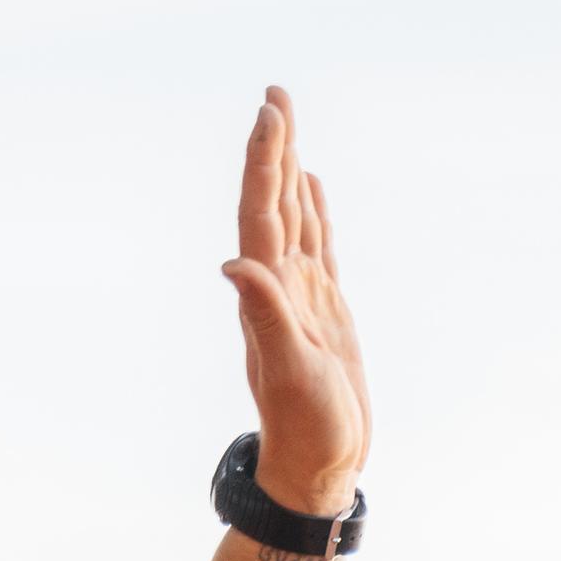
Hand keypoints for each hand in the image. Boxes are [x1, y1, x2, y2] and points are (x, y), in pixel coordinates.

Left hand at [225, 87, 369, 515]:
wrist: (317, 466)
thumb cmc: (307, 429)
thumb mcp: (290, 373)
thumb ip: (265, 317)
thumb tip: (234, 265)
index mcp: (269, 293)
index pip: (262, 213)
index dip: (264, 162)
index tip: (271, 112)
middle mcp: (280, 287)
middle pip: (274, 202)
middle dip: (274, 149)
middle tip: (276, 94)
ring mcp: (303, 297)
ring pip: (294, 217)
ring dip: (290, 170)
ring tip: (288, 124)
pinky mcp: (326, 312)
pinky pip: (317, 247)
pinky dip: (315, 212)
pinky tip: (314, 188)